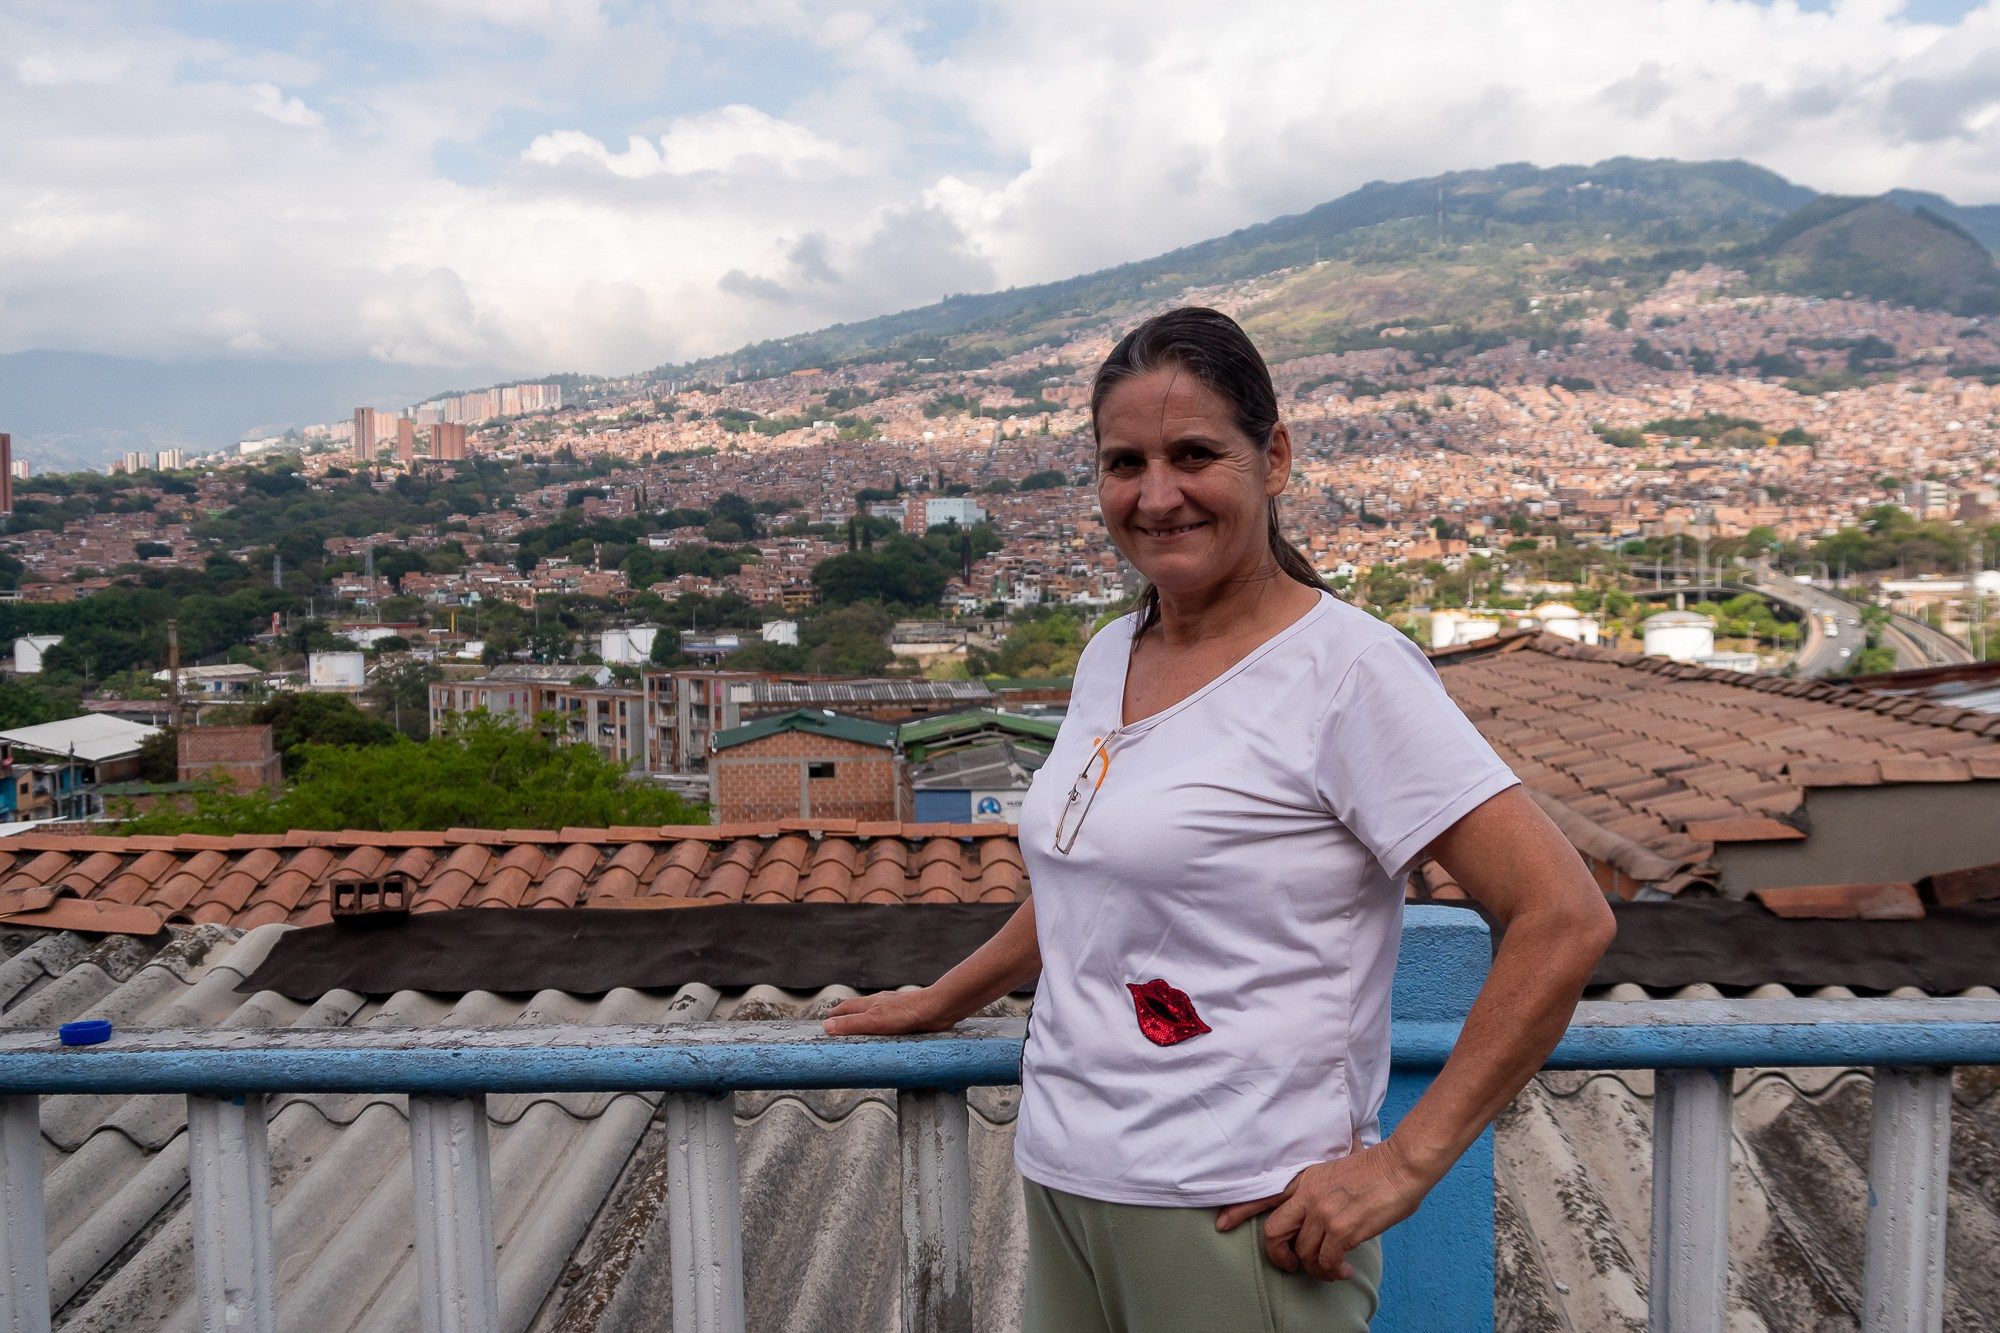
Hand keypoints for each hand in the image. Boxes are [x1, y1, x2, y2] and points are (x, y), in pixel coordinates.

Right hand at [822, 988, 956, 1035]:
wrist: (937, 1009)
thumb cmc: (906, 1014)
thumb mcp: (874, 1021)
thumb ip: (851, 1024)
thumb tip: (826, 1026)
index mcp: (871, 1003)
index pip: (847, 1007)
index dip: (836, 1014)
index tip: (826, 1021)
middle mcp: (882, 1003)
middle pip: (861, 1008)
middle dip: (849, 1016)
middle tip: (840, 1024)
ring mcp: (896, 1008)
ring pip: (877, 1013)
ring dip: (867, 1019)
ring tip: (862, 1029)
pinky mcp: (909, 1015)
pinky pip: (892, 1021)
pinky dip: (883, 1026)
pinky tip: (889, 1033)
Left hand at [1214, 1140, 1429, 1282]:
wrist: (1401, 1166)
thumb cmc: (1377, 1165)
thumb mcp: (1340, 1161)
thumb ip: (1325, 1175)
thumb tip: (1333, 1161)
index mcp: (1304, 1178)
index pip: (1263, 1194)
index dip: (1239, 1210)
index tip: (1223, 1223)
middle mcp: (1307, 1195)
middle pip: (1273, 1232)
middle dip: (1278, 1255)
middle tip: (1291, 1265)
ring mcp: (1322, 1213)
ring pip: (1302, 1253)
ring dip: (1315, 1269)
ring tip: (1331, 1270)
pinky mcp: (1341, 1229)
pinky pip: (1324, 1262)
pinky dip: (1332, 1272)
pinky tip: (1343, 1271)